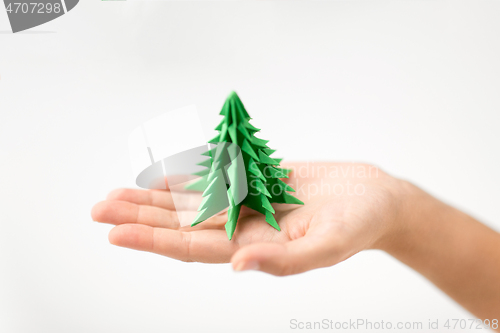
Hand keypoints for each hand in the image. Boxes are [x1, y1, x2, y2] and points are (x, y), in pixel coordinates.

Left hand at [91, 162, 404, 275]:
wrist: (375, 198)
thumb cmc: (359, 226)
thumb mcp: (328, 247)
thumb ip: (284, 261)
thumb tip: (238, 266)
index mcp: (255, 247)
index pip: (192, 248)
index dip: (153, 240)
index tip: (116, 232)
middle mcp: (243, 228)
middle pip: (181, 224)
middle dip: (141, 216)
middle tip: (99, 209)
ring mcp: (248, 204)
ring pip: (191, 202)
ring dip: (154, 198)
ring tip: (117, 193)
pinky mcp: (257, 181)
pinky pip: (214, 179)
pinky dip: (186, 178)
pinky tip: (161, 178)